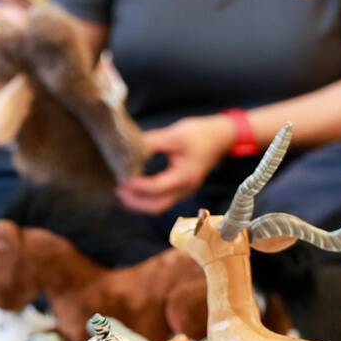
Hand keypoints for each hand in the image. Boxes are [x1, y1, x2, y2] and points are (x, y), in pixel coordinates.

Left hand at [116, 115, 236, 213]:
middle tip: (118, 190)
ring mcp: (184, 190)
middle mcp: (185, 188)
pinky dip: (147, 196)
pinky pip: (162, 199)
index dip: (136, 184)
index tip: (121, 175)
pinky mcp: (182, 187)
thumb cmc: (201, 134)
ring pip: (158, 205)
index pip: (155, 188)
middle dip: (134, 202)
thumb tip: (128, 149)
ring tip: (122, 190)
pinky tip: (135, 187)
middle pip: (155, 206)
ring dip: (139, 202)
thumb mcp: (174, 135)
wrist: (222, 136)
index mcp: (184, 176)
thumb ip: (151, 143)